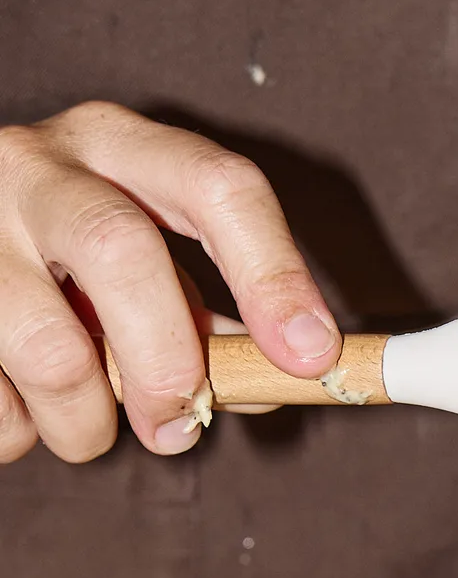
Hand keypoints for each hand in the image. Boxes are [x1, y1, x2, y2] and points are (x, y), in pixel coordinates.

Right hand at [0, 102, 338, 465]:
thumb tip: (274, 384)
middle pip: (121, 252)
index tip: (309, 357)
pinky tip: (21, 410)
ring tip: (87, 430)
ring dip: (86, 424)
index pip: (217, 186)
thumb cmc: (69, 266)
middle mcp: (37, 163)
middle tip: (178, 430)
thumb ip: (210, 321)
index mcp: (119, 145)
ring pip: (49, 350)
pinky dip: (18, 432)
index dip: (273, 274)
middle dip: (165, 363)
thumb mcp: (145, 263)